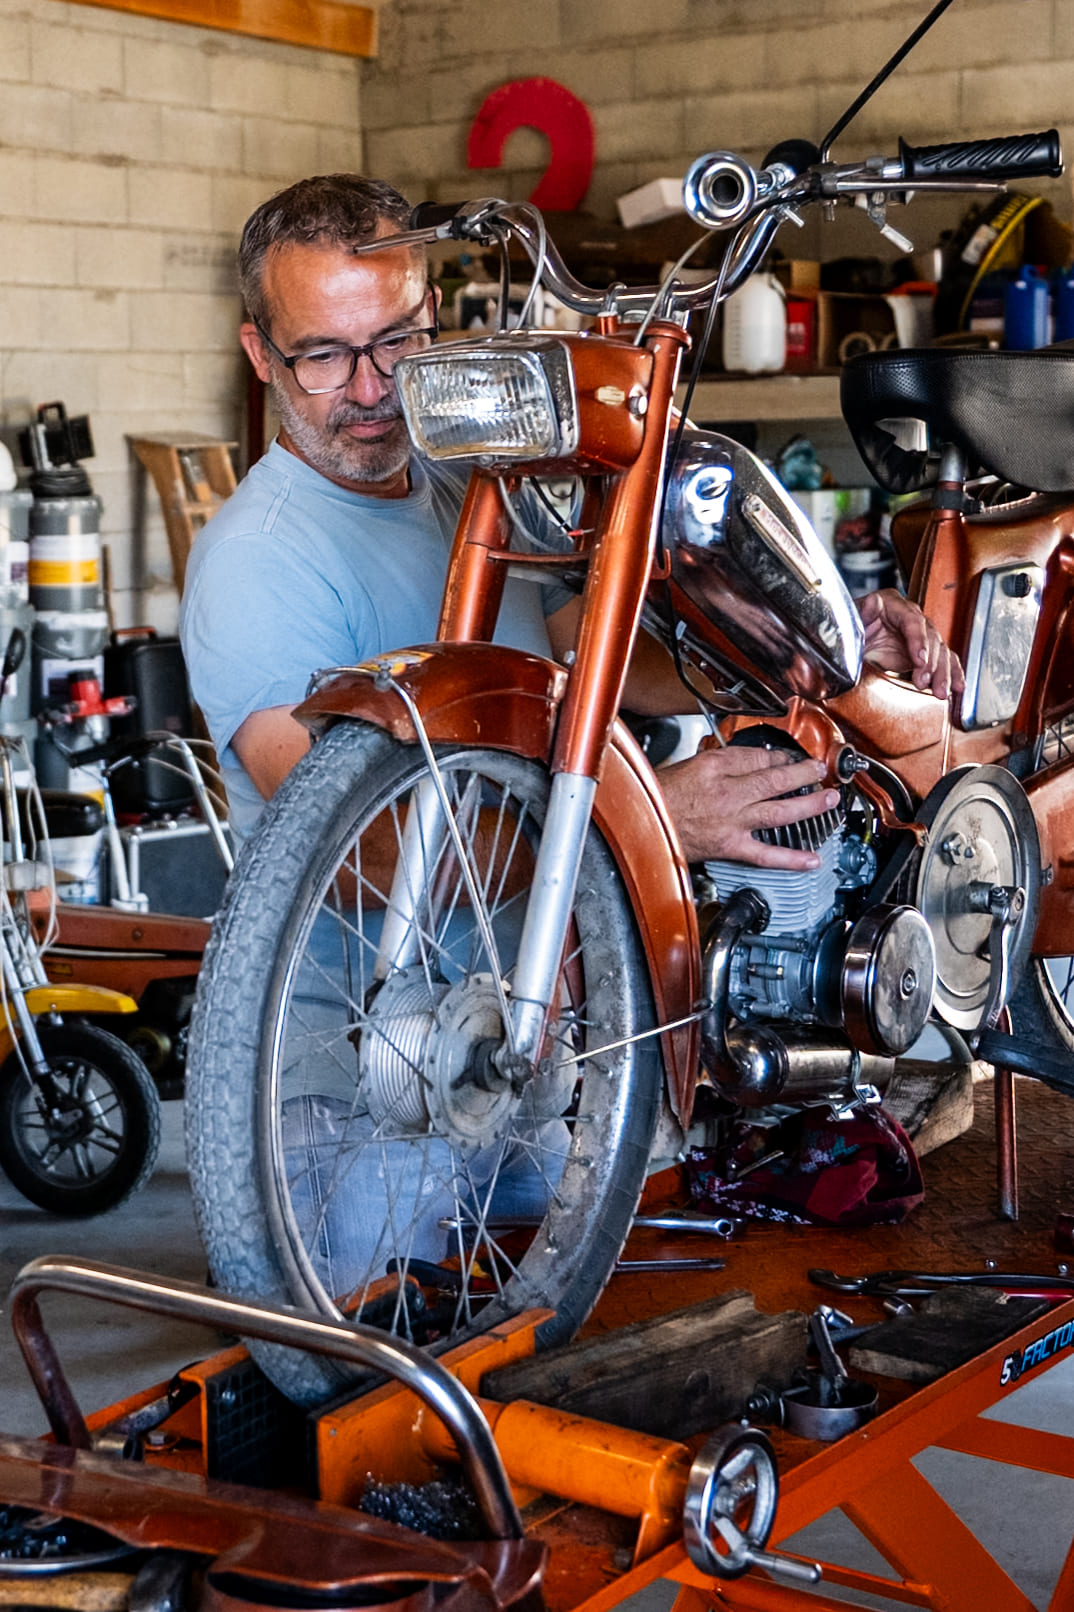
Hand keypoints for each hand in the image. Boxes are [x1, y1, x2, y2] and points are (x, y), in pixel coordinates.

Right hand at [657, 743, 838, 868]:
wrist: (638, 823)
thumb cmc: (658, 795)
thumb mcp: (690, 765)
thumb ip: (724, 762)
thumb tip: (755, 761)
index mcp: (715, 767)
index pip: (757, 757)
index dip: (779, 758)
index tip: (790, 760)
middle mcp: (727, 792)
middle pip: (775, 780)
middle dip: (804, 774)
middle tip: (821, 771)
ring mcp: (731, 821)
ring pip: (778, 811)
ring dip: (808, 805)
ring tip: (829, 801)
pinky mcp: (730, 846)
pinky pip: (765, 854)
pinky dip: (791, 858)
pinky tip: (811, 859)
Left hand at [857, 588, 963, 699]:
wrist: (845, 646)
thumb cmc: (846, 631)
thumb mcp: (849, 622)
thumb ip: (861, 613)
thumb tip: (873, 602)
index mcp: (891, 604)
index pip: (912, 620)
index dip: (919, 641)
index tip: (920, 660)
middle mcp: (909, 616)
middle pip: (930, 637)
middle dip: (931, 663)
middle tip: (925, 683)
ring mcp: (918, 634)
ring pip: (940, 651)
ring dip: (943, 673)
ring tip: (940, 692)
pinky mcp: (924, 651)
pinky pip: (943, 660)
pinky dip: (952, 673)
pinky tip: (958, 687)